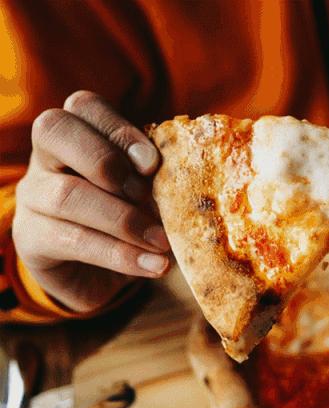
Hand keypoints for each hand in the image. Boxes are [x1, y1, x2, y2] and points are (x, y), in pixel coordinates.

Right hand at [13, 90, 169, 312]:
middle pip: (55, 130)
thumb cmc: (133, 217)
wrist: (104, 275)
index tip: (152, 164)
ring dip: (124, 219)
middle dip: (107, 161)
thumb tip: (190, 178)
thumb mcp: (148, 191)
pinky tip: (153, 265)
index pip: (84, 106)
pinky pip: (72, 241)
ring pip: (67, 194)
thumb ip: (157, 177)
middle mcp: (46, 157)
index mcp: (78, 134)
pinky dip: (120, 255)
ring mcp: (32, 196)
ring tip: (161, 242)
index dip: (119, 129)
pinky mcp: (32, 239)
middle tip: (146, 195)